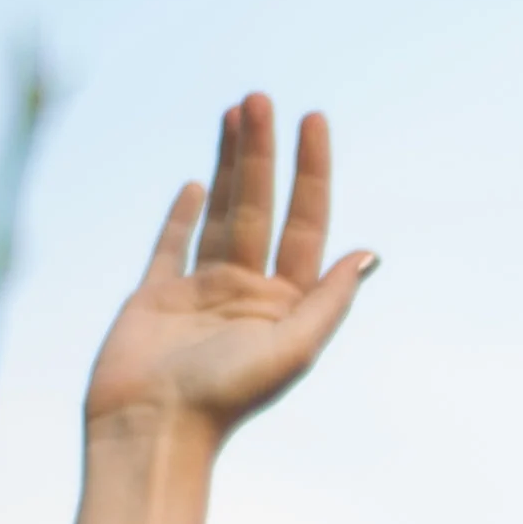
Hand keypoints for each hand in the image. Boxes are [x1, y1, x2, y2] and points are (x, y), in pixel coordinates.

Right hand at [84, 95, 372, 445]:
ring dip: (229, 165)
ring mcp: (203, 292)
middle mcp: (250, 295)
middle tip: (261, 97)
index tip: (313, 121)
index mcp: (288, 307)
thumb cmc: (226, 396)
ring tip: (235, 113)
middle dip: (263, 154)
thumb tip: (369, 254)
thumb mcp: (294, 349)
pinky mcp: (157, 295)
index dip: (313, 174)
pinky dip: (185, 214)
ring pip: (222, 214)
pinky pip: (174, 244)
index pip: (308, 226)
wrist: (153, 426)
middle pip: (261, 208)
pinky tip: (198, 183)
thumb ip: (329, 301)